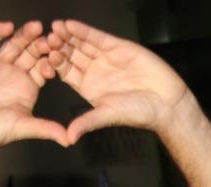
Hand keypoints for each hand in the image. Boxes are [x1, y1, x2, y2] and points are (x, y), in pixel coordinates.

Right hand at [0, 21, 66, 160]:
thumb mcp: (21, 127)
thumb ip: (44, 128)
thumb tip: (70, 140)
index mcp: (27, 88)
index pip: (43, 68)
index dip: (51, 61)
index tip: (58, 56)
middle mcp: (14, 75)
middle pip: (30, 53)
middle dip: (40, 45)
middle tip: (50, 38)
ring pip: (13, 45)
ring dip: (24, 35)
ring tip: (35, 27)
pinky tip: (7, 27)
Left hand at [43, 20, 189, 143]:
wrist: (165, 101)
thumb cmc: (139, 112)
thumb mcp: (107, 115)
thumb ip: (86, 122)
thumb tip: (68, 138)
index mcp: (87, 87)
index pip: (65, 73)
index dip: (55, 65)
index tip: (44, 60)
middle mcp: (93, 71)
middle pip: (70, 55)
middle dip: (58, 48)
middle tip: (46, 41)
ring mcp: (104, 57)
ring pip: (80, 44)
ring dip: (67, 36)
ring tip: (55, 29)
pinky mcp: (116, 46)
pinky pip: (96, 37)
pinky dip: (83, 30)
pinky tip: (70, 25)